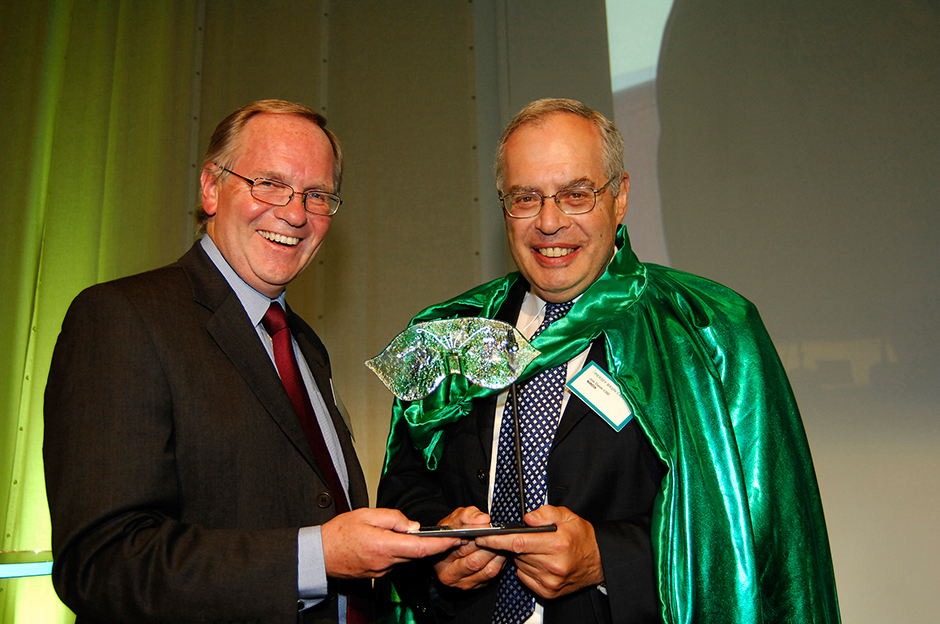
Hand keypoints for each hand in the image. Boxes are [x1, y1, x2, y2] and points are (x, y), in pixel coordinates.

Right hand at [321, 508, 459, 578]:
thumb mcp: (367, 514)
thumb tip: (412, 526)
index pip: (420, 548)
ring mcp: (381, 571)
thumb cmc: (340, 533)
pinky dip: (398, 552)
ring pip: (405, 558)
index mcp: (384, 546)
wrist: (320, 554)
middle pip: (415, 554)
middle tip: (443, 533)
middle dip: (430, 544)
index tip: (454, 539)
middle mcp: (385, 562)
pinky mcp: (377, 574)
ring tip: (408, 534)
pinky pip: (395, 562)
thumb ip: (393, 518)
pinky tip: (391, 542)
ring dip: (411, 547)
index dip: (440, 544)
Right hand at [432, 507, 505, 589]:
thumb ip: (468, 516)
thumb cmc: (453, 530)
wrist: (452, 542)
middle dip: (489, 546)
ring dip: (497, 554)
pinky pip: (493, 574)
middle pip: (475, 561)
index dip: (476, 538)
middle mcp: (450, 576)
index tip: (486, 528)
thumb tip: (483, 520)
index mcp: (440, 559)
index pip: (460, 549)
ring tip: (500, 541)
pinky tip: (500, 550)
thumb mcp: (456, 518)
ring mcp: (464, 583)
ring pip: (487, 570)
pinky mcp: (477, 585)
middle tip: (497, 534)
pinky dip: (500, 561)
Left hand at [474, 505, 602, 598]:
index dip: (497, 540)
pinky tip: (539, 561)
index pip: (518, 542)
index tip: (483, 537)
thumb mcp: (567, 516)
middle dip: (512, 544)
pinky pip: (525, 577)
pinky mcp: (548, 592)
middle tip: (520, 537)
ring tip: (536, 548)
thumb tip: (527, 518)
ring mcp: (550, 581)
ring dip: (521, 556)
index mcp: (557, 544)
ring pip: (520, 565)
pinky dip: (527, 568)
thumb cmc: (581, 537)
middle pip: (517, 554)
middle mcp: (553, 565)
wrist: (598, 561)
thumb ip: (546, 513)